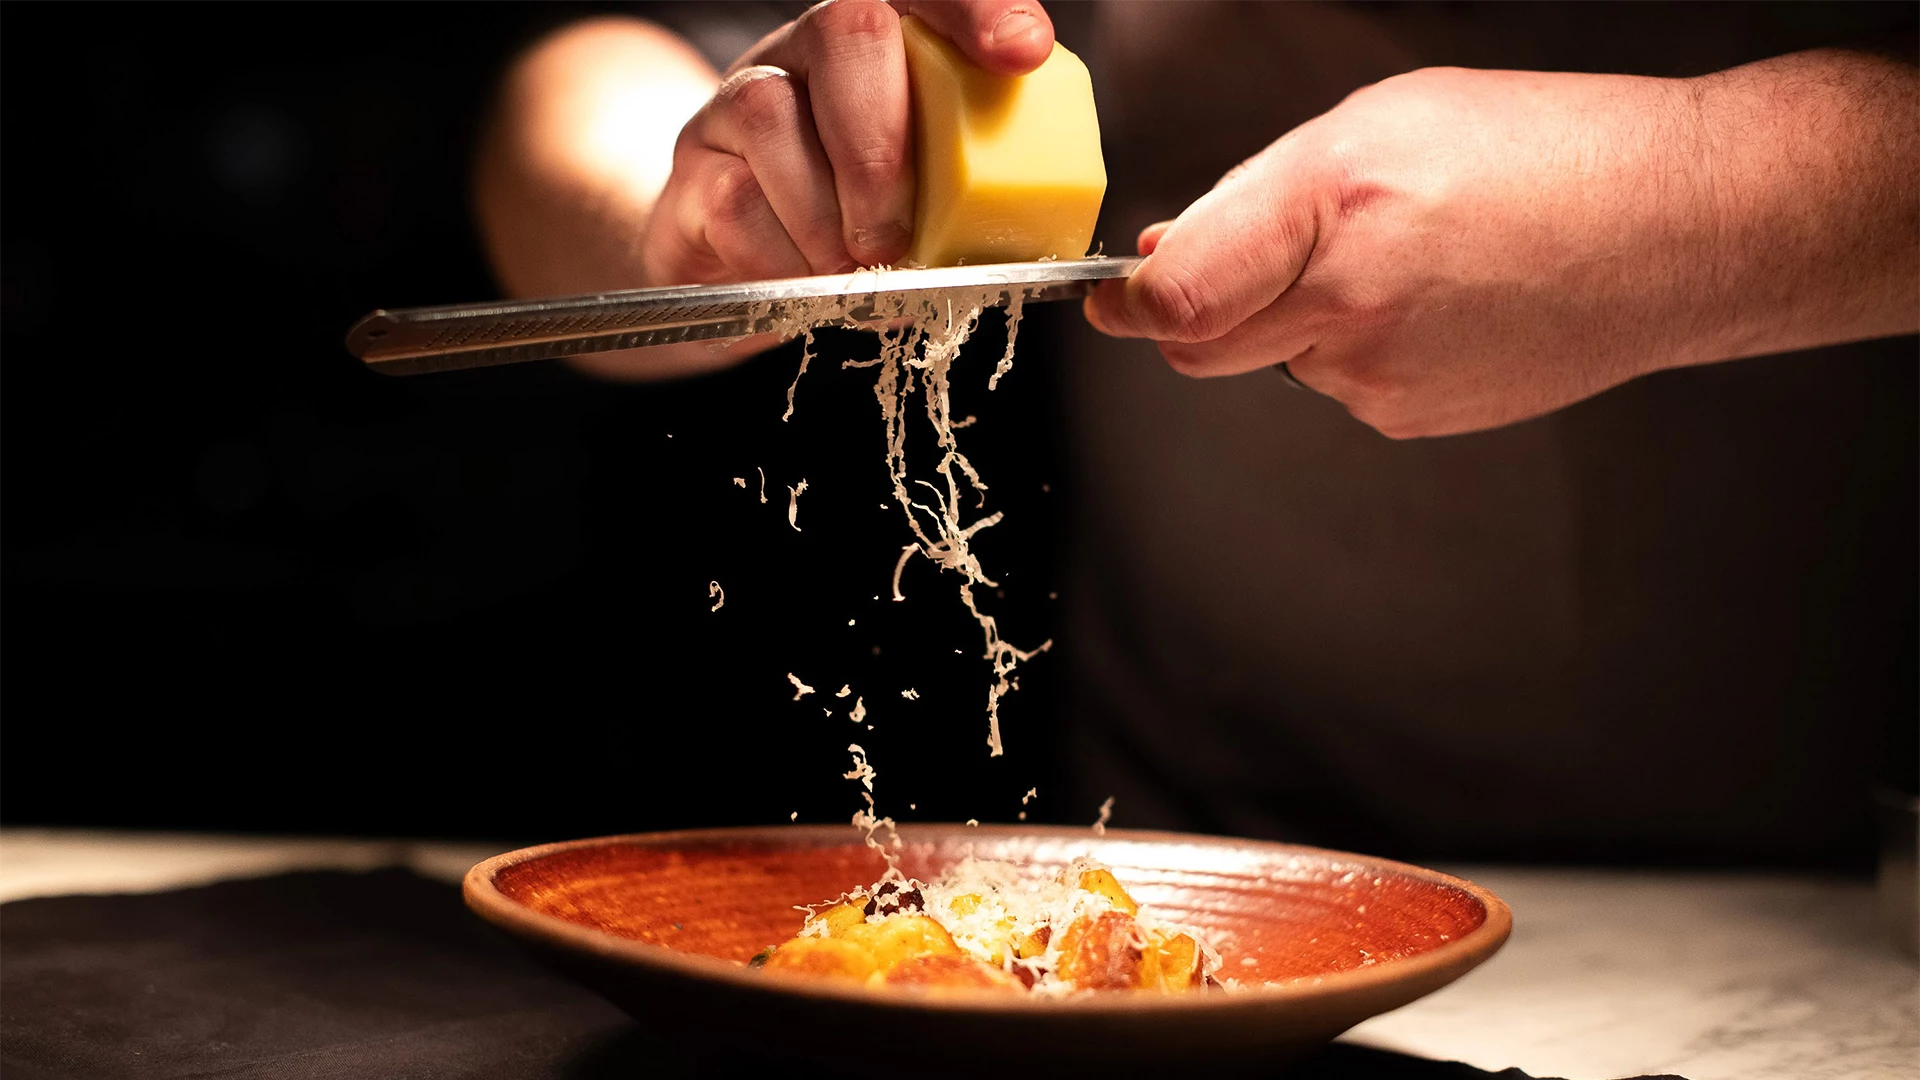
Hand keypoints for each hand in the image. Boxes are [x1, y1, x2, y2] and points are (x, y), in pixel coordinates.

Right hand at [475, 2, 1052, 378]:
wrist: (742, 270)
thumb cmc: (854, 227)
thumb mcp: (924, 200)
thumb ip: (966, 185)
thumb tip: (1026, 217)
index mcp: (883, 47)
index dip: (976, 9)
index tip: (1024, 53)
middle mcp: (806, 52)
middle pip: (844, 30)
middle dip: (882, 141)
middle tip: (895, 236)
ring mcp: (740, 102)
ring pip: (771, 117)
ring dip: (825, 215)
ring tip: (856, 271)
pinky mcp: (694, 169)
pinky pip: (733, 200)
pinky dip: (783, 258)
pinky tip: (810, 284)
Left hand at [1084, 60, 1918, 437]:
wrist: (1679, 229)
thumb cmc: (1545, 151)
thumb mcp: (1377, 121)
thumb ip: (1254, 195)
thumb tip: (1165, 256)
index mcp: (1332, 209)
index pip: (1176, 303)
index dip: (1124, 309)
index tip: (1105, 299)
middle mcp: (1350, 307)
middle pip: (1201, 354)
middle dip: (1192, 318)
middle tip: (1226, 270)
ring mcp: (1383, 378)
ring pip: (1274, 364)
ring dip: (1290, 322)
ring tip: (1390, 260)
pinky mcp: (1415, 419)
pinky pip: (1339, 387)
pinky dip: (1352, 348)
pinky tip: (1428, 302)